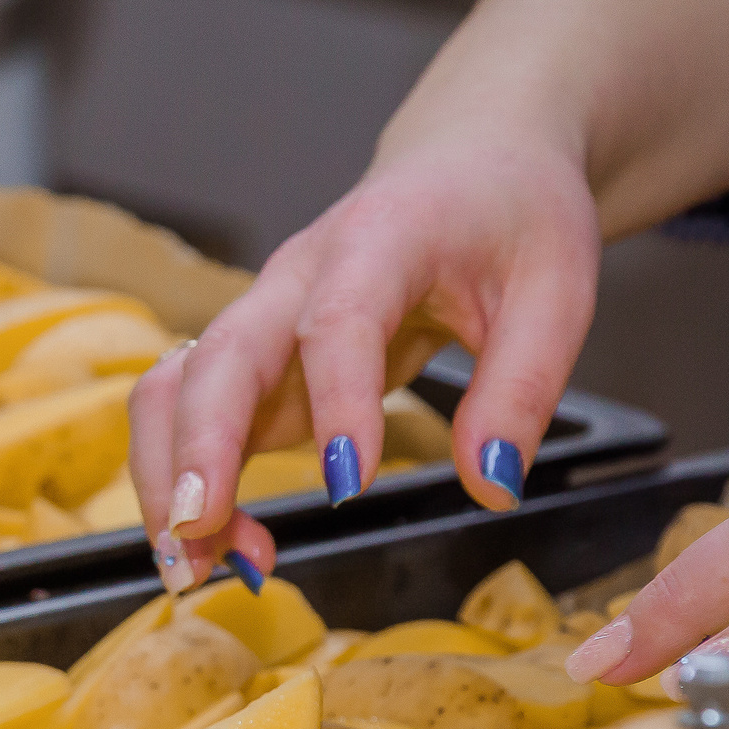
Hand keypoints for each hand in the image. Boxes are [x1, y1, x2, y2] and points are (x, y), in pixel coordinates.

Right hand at [125, 0, 728, 593]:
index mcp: (380, 239)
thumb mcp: (557, 292)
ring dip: (171, 480)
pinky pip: (196, 422)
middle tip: (202, 541)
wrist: (470, 161)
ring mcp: (266, 321)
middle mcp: (296, 277)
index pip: (338, 319)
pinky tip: (227, 546)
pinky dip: (193, 486)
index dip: (336, 399)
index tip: (348, 483)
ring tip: (194, 567)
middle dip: (197, 453)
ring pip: (179, 392)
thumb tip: (491, 485)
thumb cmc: (513, 214)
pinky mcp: (258, 365)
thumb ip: (523, 389)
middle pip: (219, 358)